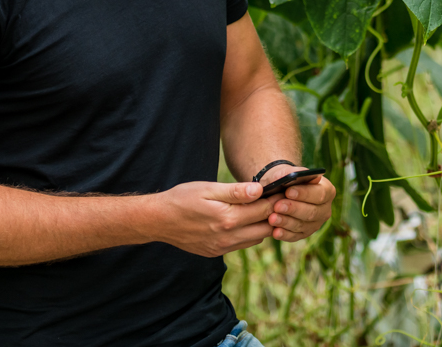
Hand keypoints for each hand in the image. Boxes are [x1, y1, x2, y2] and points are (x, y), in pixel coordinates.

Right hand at [152, 181, 275, 257]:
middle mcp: (227, 237)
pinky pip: (242, 245)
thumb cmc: (183, 198)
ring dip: (263, 226)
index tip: (282, 190)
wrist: (159, 220)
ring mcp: (222, 247)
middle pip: (265, 228)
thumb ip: (235, 192)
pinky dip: (249, 234)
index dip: (275, 199)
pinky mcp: (216, 252)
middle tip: (276, 199)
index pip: (264, 210)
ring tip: (263, 209)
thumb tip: (260, 190)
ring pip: (256, 239)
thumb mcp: (208, 189)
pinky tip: (246, 221)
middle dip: (274, 214)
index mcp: (227, 219)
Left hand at [257, 164, 335, 242]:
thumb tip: (303, 175)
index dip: (304, 194)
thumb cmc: (287, 179)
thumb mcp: (289, 172)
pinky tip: (275, 232)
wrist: (280, 190)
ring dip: (286, 222)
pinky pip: (295, 236)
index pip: (319, 194)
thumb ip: (295, 173)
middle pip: (312, 212)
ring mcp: (315, 224)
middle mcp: (324, 209)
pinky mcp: (304, 233)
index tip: (288, 191)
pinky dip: (284, 234)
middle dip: (293, 209)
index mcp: (327, 191)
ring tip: (272, 218)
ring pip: (302, 225)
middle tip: (277, 206)